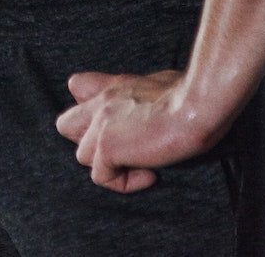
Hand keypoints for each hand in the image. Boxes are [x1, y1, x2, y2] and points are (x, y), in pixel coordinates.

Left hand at [54, 69, 211, 192]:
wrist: (197, 105)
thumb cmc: (191, 95)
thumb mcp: (160, 81)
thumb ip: (142, 91)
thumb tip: (149, 105)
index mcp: (114, 87)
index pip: (77, 87)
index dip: (90, 110)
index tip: (120, 124)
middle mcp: (100, 103)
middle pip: (66, 125)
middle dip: (89, 142)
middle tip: (123, 150)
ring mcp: (100, 125)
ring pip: (83, 156)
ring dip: (109, 166)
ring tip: (143, 164)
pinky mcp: (107, 147)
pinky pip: (101, 177)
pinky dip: (123, 182)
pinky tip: (151, 176)